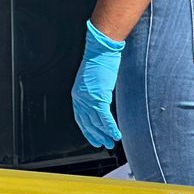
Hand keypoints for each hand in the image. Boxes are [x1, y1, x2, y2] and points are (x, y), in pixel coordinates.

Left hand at [71, 20, 125, 148]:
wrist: (101, 50)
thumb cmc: (100, 60)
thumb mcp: (94, 79)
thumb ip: (95, 90)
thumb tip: (102, 98)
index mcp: (77, 94)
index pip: (80, 118)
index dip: (87, 130)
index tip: (94, 137)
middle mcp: (80, 98)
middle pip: (88, 123)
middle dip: (96, 135)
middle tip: (104, 144)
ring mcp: (89, 99)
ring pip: (96, 122)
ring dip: (105, 134)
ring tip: (112, 142)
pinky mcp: (99, 97)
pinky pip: (104, 118)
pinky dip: (110, 128)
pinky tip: (116, 134)